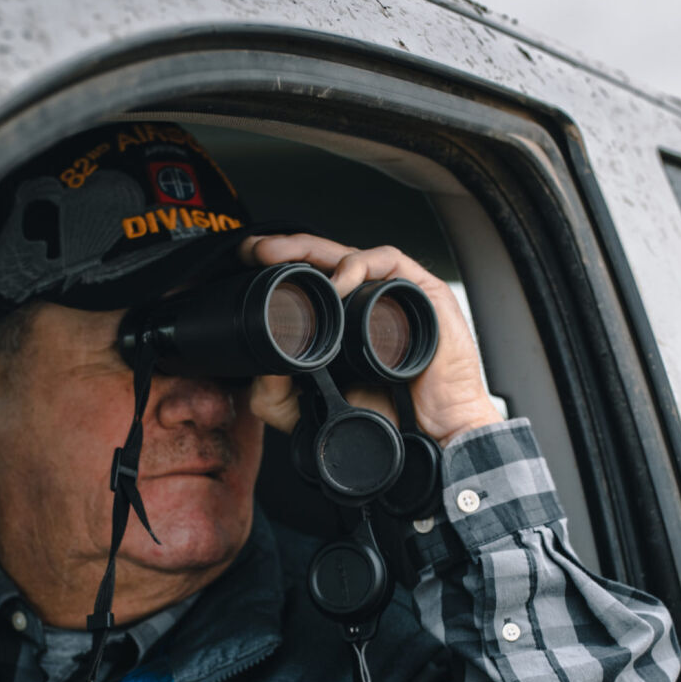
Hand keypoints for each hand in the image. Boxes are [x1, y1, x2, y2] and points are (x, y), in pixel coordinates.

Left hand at [238, 234, 502, 445]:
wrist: (435, 432)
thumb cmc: (392, 417)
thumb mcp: (315, 413)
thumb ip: (278, 398)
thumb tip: (258, 368)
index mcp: (344, 323)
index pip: (309, 283)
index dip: (279, 270)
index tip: (245, 268)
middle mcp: (367, 303)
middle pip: (323, 261)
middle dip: (286, 249)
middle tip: (255, 252)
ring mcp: (394, 295)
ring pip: (349, 254)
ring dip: (312, 249)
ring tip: (280, 257)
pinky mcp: (422, 291)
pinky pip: (389, 262)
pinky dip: (360, 264)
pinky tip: (339, 279)